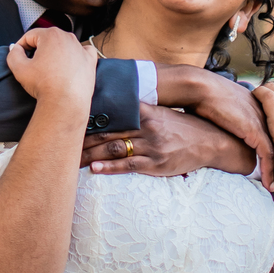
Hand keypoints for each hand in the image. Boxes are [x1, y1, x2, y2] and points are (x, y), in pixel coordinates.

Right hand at [7, 27, 96, 110]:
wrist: (66, 103)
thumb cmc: (44, 85)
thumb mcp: (19, 69)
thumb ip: (13, 54)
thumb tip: (15, 47)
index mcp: (51, 35)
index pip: (30, 36)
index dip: (21, 46)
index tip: (19, 57)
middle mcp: (68, 37)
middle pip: (47, 39)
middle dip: (38, 49)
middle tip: (33, 65)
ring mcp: (81, 48)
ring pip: (63, 45)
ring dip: (55, 54)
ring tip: (49, 70)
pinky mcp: (90, 60)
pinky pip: (81, 52)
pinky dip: (74, 56)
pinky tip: (68, 65)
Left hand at [82, 104, 256, 177]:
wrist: (210, 142)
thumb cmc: (181, 126)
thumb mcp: (161, 112)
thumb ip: (138, 109)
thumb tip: (112, 103)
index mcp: (147, 112)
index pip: (113, 111)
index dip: (91, 114)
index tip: (71, 116)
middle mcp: (148, 128)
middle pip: (109, 131)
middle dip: (85, 137)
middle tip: (63, 139)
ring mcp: (152, 147)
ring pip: (115, 149)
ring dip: (92, 154)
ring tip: (71, 157)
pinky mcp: (156, 164)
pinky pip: (129, 166)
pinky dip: (110, 168)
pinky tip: (95, 169)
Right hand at [154, 66, 273, 192]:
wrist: (203, 89)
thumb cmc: (209, 100)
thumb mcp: (230, 114)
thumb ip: (237, 127)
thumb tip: (234, 141)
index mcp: (264, 112)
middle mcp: (268, 117)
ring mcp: (263, 123)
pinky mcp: (254, 130)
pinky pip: (267, 155)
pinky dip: (269, 171)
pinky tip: (269, 185)